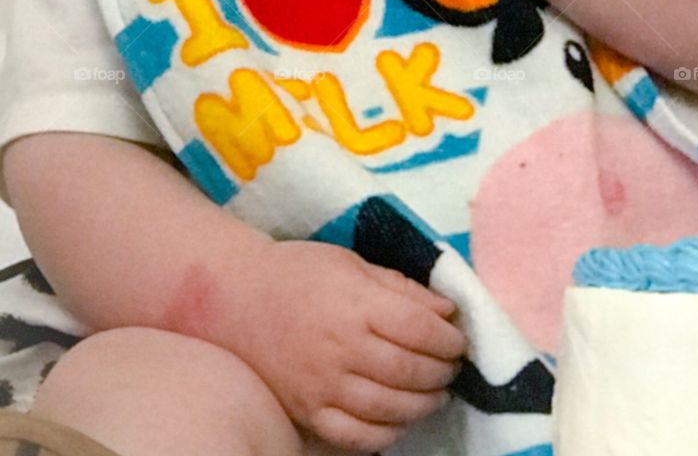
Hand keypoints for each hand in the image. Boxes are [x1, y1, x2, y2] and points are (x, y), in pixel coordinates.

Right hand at [235, 240, 466, 451]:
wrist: (236, 297)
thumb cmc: (299, 271)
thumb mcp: (352, 263)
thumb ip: (400, 287)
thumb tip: (446, 310)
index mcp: (355, 303)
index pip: (419, 328)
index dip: (448, 338)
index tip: (458, 339)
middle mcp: (340, 347)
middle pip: (409, 370)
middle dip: (441, 371)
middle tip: (451, 367)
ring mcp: (322, 384)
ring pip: (389, 408)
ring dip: (422, 404)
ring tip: (434, 394)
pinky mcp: (307, 410)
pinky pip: (356, 437)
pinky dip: (385, 434)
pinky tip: (399, 419)